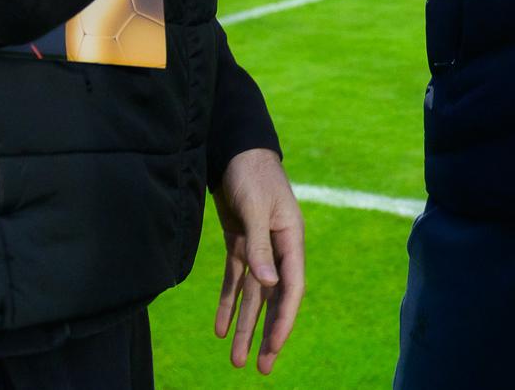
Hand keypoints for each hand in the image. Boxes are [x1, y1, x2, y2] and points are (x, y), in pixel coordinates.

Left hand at [211, 148, 305, 374]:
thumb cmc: (251, 173)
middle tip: (259, 367)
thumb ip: (261, 246)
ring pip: (253, 295)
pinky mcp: (241, 242)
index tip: (274, 346)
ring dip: (246, 325)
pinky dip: (229, 303)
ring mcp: (259, 247)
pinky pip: (236, 280)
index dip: (284, 319)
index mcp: (291, 239)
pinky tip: (222, 328)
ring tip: (236, 359)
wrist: (235, 148)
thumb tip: (269, 285)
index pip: (292, 288)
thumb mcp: (254, 208)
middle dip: (266, 332)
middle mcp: (278, 248)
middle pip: (274, 298)